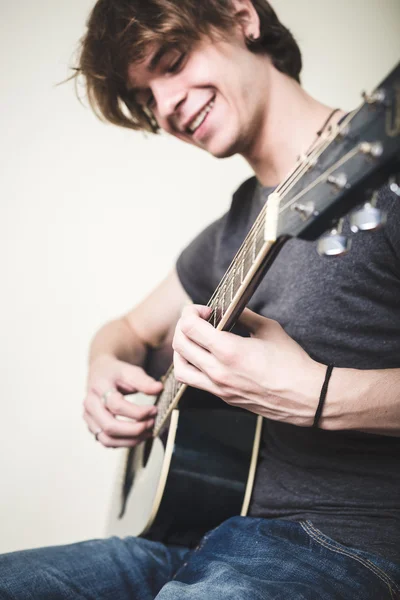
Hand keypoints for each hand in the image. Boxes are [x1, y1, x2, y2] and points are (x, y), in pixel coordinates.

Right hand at [83, 354, 161, 447]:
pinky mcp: (93, 427)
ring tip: (147, 432)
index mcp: (99, 387)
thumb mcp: (130, 371)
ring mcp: (89, 418)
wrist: (100, 373)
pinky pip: (107, 442)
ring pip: (107, 439)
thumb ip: (144, 381)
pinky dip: (125, 443)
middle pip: (109, 426)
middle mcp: (90, 404)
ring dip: (130, 440)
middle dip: (134, 429)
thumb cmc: (115, 373)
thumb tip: (158, 388)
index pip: (116, 405)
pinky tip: (139, 436)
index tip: (153, 410)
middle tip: (151, 423)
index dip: (137, 412)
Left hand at [172, 305, 324, 426]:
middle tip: (196, 319)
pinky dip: (191, 366)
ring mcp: (219, 388)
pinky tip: (202, 357)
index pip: (190, 327)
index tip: (204, 310)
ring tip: (193, 339)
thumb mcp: (269, 329)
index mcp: (229, 351)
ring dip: (181, 350)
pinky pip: (194, 382)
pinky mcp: (223, 398)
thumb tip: (227, 308)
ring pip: (180, 368)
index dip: (191, 312)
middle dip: (183, 326)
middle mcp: (218, 371)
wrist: (306, 396)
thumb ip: (243, 316)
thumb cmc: (292, 363)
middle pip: (180, 345)